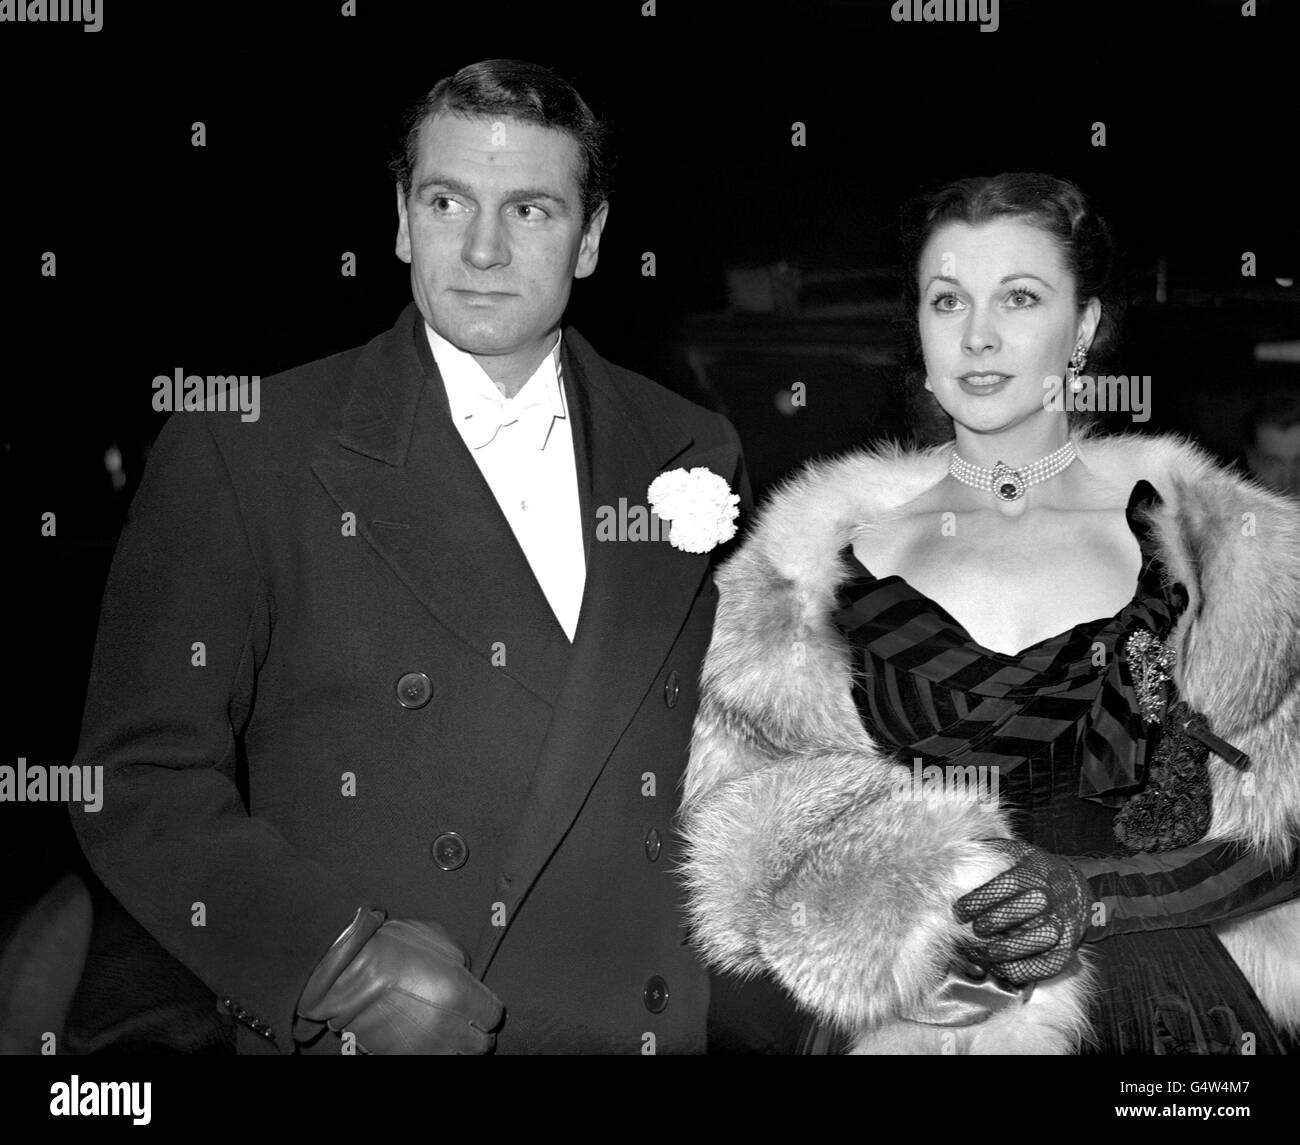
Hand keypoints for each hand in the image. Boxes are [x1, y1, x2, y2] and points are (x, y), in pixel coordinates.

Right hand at [296, 909, 503, 1053]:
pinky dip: (429, 1052)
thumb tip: (466, 977)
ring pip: (455, 1057)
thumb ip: (461, 963)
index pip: (493, 1015)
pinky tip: (422, 1038)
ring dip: (455, 1046)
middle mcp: (446, 1027)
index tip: (481, 1004)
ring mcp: (423, 1047)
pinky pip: (426, 1060)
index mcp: (460, 994)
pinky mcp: (400, 1057)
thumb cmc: (390, 947)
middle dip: (477, 1032)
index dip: (488, 1008)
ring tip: (444, 1032)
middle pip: (480, 1045)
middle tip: (468, 1021)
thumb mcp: (437, 940)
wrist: (344, 971)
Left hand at [953, 839, 1090, 985]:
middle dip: (992, 923)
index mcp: (1034, 872)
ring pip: (1036, 940)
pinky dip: (1025, 971)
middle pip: (1020, 912)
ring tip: (984, 952)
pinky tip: (1003, 969)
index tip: (959, 911)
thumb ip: (990, 850)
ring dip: (1006, 950)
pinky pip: (1048, 965)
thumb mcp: (1017, 851)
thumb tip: (955, 849)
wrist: (1076, 888)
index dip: (980, 899)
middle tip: (973, 931)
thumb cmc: (1035, 871)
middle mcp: (1050, 897)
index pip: (1006, 884)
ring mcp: (1061, 923)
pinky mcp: (1067, 948)